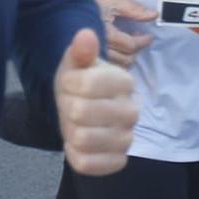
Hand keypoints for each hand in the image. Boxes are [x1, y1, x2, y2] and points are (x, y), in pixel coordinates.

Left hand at [55, 29, 136, 177]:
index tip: (68, 83)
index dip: (68, 84)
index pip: (89, 84)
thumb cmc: (80, 83)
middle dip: (66, 108)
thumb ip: (80, 51)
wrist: (86, 110)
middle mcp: (131, 111)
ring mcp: (126, 139)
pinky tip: (77, 143)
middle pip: (81, 112)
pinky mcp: (117, 161)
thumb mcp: (76, 64)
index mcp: (124, 82)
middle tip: (70, 104)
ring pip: (82, 140)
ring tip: (75, 123)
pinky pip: (86, 164)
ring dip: (69, 131)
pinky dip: (74, 154)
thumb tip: (85, 34)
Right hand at [93, 0, 156, 67]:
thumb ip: (134, 9)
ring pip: (118, 68)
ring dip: (126, 59)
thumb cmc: (90, 4)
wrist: (63, 9)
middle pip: (127, 59)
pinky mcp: (88, 63)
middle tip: (136, 40)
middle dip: (135, 50)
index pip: (132, 45)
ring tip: (126, 47)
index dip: (143, 41)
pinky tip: (116, 55)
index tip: (149, 36)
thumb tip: (154, 15)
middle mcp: (101, 50)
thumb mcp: (112, 1)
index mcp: (108, 34)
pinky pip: (108, 70)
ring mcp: (94, 59)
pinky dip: (116, 65)